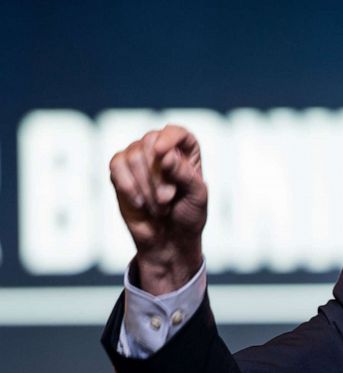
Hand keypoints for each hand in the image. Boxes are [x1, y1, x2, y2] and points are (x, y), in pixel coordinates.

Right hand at [109, 124, 207, 294]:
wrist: (169, 240)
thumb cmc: (188, 216)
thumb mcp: (196, 197)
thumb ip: (184, 174)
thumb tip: (165, 154)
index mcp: (186, 151)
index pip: (176, 132)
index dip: (169, 138)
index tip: (162, 152)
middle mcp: (161, 149)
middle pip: (150, 143)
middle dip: (158, 175)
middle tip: (167, 199)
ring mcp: (139, 158)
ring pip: (133, 156)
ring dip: (146, 186)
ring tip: (159, 206)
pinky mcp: (120, 171)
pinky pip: (116, 166)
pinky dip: (128, 186)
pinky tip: (140, 203)